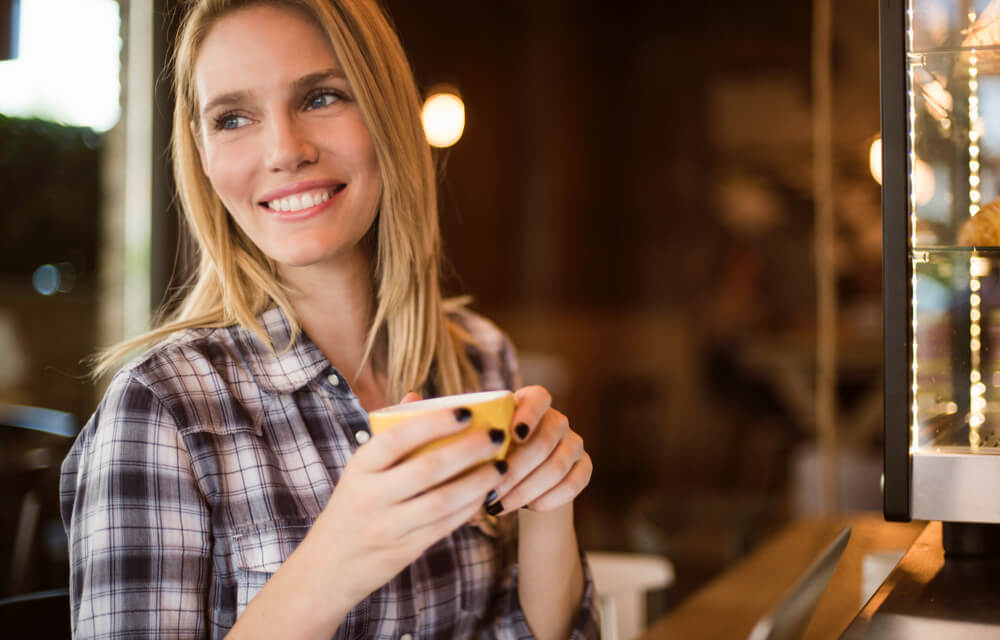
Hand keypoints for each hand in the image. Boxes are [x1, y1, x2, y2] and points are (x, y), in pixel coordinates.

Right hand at [306, 392, 506, 608]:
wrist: (332, 564)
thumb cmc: (356, 502)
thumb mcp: (361, 469)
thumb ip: (389, 434)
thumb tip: (416, 394)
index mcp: (361, 467)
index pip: (397, 438)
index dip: (434, 423)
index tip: (467, 411)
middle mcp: (372, 495)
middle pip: (427, 469)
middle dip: (469, 450)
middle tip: (497, 435)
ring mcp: (389, 525)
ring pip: (442, 500)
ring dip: (478, 481)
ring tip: (501, 466)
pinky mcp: (407, 549)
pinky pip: (446, 525)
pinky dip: (471, 507)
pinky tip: (488, 492)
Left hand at [486, 385, 591, 515]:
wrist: (520, 481)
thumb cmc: (492, 456)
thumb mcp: (483, 444)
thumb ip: (478, 442)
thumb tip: (463, 456)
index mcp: (532, 403)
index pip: (539, 398)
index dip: (529, 415)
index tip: (513, 435)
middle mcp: (557, 420)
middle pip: (544, 441)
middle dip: (515, 471)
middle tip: (490, 493)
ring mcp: (573, 443)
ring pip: (557, 467)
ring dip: (526, 490)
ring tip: (500, 505)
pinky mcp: (583, 467)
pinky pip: (573, 484)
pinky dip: (548, 499)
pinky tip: (527, 508)